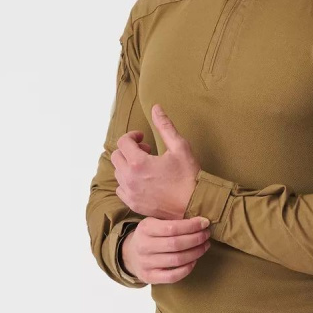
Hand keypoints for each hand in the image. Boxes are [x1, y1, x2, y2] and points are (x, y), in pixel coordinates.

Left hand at [111, 103, 200, 218]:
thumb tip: (155, 107)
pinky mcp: (133, 204)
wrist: (195, 204)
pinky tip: (142, 181)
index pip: (123, 142)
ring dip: (128, 165)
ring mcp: (130, 193)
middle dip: (129, 150)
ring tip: (146, 166)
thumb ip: (165, 126)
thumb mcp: (180, 146)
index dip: (133, 136)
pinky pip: (120, 189)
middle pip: (116, 156)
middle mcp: (129, 179)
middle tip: (146, 150)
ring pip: (118, 173)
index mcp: (138, 163)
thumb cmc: (189, 175)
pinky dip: (127, 182)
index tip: (144, 137)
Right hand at [121, 216, 211, 283]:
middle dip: (196, 239)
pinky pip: (172, 276)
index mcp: (145, 228)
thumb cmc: (149, 235)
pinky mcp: (149, 277)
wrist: (130, 254)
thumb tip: (200, 220)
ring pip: (177, 260)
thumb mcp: (154, 222)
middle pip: (176, 244)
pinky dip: (186, 269)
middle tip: (206, 235)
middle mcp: (143, 246)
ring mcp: (145, 263)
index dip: (192, 226)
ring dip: (195, 253)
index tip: (205, 223)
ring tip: (204, 246)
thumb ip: (171, 220)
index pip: (172, 228)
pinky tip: (194, 261)